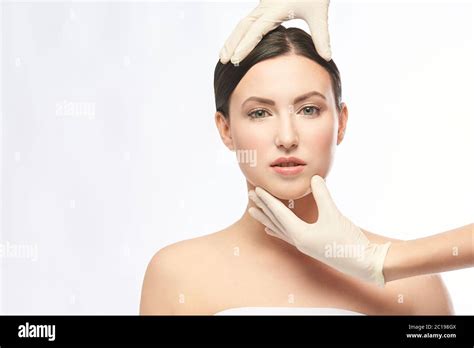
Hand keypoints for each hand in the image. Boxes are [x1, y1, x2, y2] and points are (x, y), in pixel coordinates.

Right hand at [220, 0, 331, 64]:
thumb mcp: (320, 14)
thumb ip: (322, 36)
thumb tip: (327, 58)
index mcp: (276, 9)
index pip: (256, 30)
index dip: (245, 45)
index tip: (236, 59)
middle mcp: (266, 7)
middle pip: (243, 26)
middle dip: (232, 43)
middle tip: (224, 60)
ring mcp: (264, 6)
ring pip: (243, 23)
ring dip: (232, 39)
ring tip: (224, 55)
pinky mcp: (266, 6)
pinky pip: (248, 21)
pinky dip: (239, 34)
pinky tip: (236, 44)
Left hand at [248, 175, 391, 286]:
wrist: (364, 263)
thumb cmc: (348, 240)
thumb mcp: (334, 215)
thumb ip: (323, 195)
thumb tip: (315, 177)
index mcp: (300, 234)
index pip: (279, 213)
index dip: (268, 200)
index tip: (257, 189)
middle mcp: (298, 241)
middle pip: (275, 221)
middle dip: (263, 207)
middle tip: (250, 195)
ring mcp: (303, 245)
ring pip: (279, 229)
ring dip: (266, 218)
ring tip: (253, 211)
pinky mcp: (310, 246)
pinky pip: (287, 236)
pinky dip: (277, 230)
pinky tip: (270, 229)